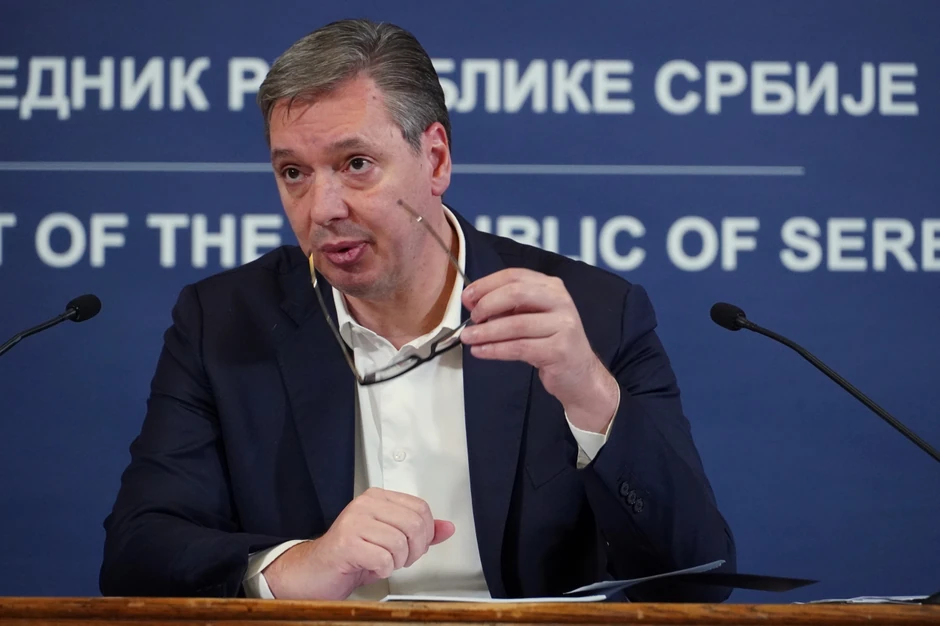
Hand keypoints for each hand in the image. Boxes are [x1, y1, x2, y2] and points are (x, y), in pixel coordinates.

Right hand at [264, 488, 454, 599]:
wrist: (315, 572)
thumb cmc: (351, 555)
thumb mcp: (391, 540)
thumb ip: (420, 533)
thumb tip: (447, 528)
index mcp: (377, 498)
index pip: (420, 508)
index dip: (425, 534)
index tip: (414, 546)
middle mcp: (365, 504)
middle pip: (414, 524)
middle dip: (414, 550)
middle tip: (401, 559)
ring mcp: (354, 521)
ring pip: (400, 543)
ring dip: (397, 562)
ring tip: (383, 562)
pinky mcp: (346, 543)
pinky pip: (383, 559)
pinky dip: (383, 570)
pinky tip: (371, 567)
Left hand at [460, 268, 618, 433]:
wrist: (579, 374)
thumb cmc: (550, 343)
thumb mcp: (532, 317)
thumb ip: (508, 307)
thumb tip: (473, 303)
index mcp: (552, 287)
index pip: (514, 276)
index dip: (486, 285)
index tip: (467, 297)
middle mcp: (561, 301)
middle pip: (516, 293)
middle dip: (487, 304)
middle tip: (471, 318)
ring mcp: (563, 325)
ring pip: (516, 324)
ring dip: (486, 331)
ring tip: (468, 338)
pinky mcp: (559, 350)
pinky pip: (519, 348)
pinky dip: (495, 350)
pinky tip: (480, 352)